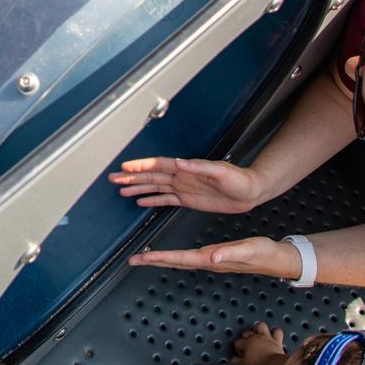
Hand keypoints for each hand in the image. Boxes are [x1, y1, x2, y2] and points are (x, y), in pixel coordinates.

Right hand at [108, 156, 261, 212]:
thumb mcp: (222, 171)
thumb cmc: (240, 179)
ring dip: (138, 188)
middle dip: (132, 177)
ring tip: (121, 190)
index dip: (142, 166)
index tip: (125, 168)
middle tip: (114, 179)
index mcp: (187, 168)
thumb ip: (200, 167)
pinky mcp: (188, 199)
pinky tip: (141, 201)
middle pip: (151, 175)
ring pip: (155, 187)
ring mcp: (183, 188)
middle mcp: (182, 177)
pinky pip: (165, 199)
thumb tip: (180, 162)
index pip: (159, 165)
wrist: (251, 191)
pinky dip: (152, 200)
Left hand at [128, 236, 299, 279]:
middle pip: (175, 262)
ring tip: (145, 256)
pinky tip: (171, 253)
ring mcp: (211, 260)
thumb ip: (230, 252)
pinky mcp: (214, 257)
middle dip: (153, 260)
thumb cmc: (263, 253)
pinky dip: (175, 255)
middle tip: (133, 259)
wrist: (276, 259)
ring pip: (180, 260)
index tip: (143, 257)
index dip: (160, 257)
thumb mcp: (248, 249)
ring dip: (161, 259)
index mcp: (212, 258)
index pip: (181, 258)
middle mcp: (208, 261)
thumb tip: (212, 258)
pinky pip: (188, 257)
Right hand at [232, 321, 285, 364]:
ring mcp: (266, 337)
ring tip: (257, 334)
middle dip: (245, 338)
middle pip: (246, 332)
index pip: (237, 342)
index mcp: (246, 342)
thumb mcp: (244, 364)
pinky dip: (275, 332)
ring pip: (261, 326)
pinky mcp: (276, 340)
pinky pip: (277, 332)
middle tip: (247, 348)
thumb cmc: (257, 363)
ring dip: (258, 329)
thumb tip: (231, 359)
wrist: (272, 363)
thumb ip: (236, 360)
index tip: (242, 356)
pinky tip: (273, 335)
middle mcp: (256, 337)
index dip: (238, 350)